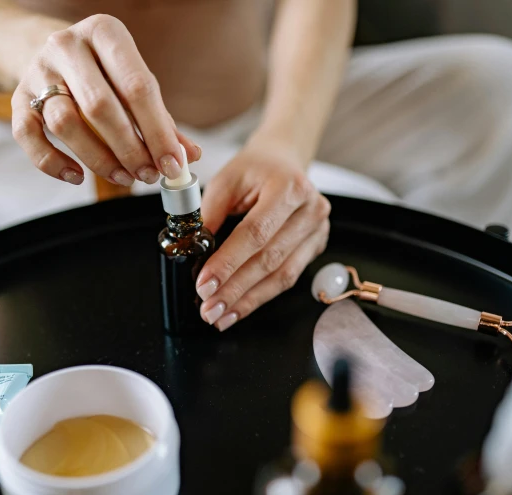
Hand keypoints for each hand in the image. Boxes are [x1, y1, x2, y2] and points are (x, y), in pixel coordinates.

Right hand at [11, 14, 199, 186]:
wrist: (42, 47)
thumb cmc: (100, 70)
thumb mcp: (134, 81)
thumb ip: (161, 119)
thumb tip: (189, 155)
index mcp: (106, 33)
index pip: (137, 86)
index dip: (158, 131)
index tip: (172, 164)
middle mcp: (68, 46)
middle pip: (100, 107)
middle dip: (130, 149)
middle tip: (148, 175)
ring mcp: (38, 72)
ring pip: (64, 123)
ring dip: (98, 159)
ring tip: (123, 177)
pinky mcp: (17, 98)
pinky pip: (28, 137)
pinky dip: (53, 163)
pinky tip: (78, 177)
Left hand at [195, 140, 330, 330]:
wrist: (283, 162)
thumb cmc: (254, 170)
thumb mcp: (225, 181)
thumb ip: (209, 214)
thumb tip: (193, 251)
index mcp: (288, 187)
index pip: (255, 233)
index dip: (228, 262)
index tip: (204, 284)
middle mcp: (310, 210)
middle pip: (269, 259)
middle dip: (235, 289)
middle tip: (208, 308)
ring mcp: (318, 230)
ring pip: (282, 275)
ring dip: (248, 300)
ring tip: (220, 315)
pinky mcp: (315, 247)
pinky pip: (288, 278)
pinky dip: (260, 296)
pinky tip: (239, 308)